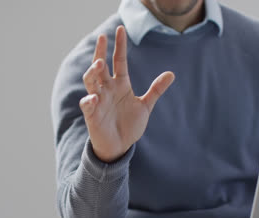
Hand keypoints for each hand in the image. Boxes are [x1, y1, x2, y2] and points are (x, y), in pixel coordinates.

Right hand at [80, 26, 174, 162]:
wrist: (119, 146)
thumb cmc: (129, 125)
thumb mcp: (145, 106)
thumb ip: (156, 90)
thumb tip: (171, 73)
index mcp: (120, 84)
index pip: (118, 61)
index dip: (119, 46)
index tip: (119, 29)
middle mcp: (107, 89)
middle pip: (100, 66)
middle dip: (100, 52)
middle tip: (102, 38)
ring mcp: (98, 100)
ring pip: (90, 81)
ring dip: (93, 72)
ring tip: (99, 63)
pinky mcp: (92, 114)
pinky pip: (87, 104)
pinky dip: (89, 100)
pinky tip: (93, 98)